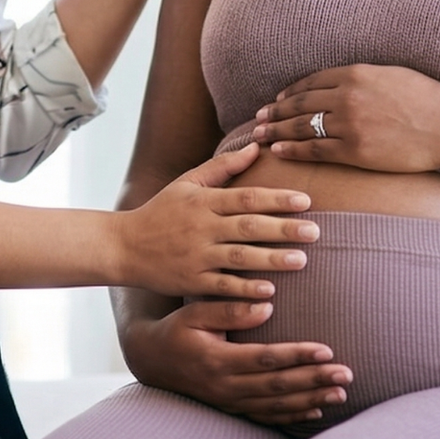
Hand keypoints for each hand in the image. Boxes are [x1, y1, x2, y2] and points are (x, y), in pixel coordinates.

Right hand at [113, 145, 318, 298]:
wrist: (123, 246)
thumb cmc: (160, 212)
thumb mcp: (186, 183)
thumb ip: (222, 166)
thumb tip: (257, 147)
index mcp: (201, 201)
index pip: (244, 197)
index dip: (276, 198)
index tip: (306, 201)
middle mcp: (200, 227)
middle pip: (247, 227)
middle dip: (283, 229)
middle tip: (316, 232)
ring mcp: (195, 256)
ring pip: (239, 257)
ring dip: (271, 259)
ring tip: (301, 260)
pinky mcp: (191, 281)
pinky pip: (222, 285)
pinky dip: (245, 289)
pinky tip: (270, 291)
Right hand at [122, 299, 353, 425]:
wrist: (152, 360)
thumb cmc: (176, 329)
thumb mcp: (194, 311)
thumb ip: (229, 308)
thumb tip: (268, 305)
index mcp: (216, 359)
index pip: (265, 359)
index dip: (296, 355)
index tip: (326, 349)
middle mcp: (225, 386)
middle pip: (277, 386)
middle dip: (314, 380)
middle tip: (346, 373)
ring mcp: (229, 401)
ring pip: (276, 405)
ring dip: (311, 399)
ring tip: (340, 392)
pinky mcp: (231, 408)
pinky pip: (266, 416)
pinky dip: (292, 416)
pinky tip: (316, 410)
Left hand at [251, 64, 439, 173]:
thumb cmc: (429, 100)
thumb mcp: (392, 75)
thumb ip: (362, 77)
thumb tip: (341, 81)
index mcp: (355, 73)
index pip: (310, 82)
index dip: (289, 93)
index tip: (276, 100)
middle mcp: (347, 96)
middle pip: (299, 103)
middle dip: (274, 112)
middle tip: (258, 119)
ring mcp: (350, 123)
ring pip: (301, 127)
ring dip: (276, 131)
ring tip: (260, 135)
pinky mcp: (356, 149)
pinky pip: (315, 149)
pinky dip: (292, 150)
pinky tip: (279, 152)